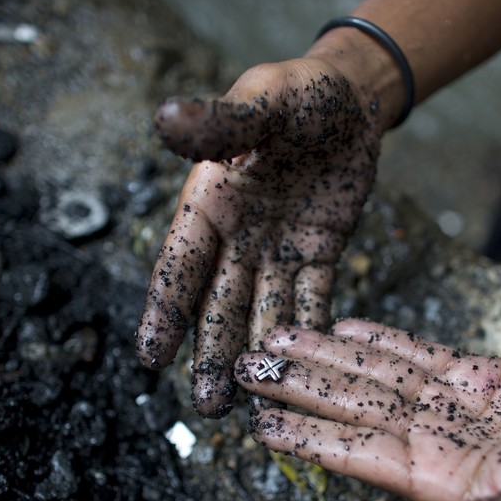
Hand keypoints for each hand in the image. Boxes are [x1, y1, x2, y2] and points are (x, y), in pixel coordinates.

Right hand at [137, 60, 383, 416]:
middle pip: (222, 303)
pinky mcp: (318, 254)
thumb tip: (164, 116)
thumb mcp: (260, 102)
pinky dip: (311, 332)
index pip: (181, 263)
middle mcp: (237, 235)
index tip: (150, 358)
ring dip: (261, 356)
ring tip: (256, 407)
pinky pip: (312, 298)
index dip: (165, 310)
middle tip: (210, 408)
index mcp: (210, 202)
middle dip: (216, 354)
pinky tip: (309, 369)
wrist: (349, 98)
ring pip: (266, 311)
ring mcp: (278, 249)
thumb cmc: (296, 92)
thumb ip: (219, 123)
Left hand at [236, 319, 500, 500]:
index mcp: (437, 479)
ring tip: (280, 334)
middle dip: (299, 384)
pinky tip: (344, 326)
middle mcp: (433, 440)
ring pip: (376, 374)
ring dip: (328, 354)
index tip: (257, 419)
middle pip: (352, 406)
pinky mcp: (477, 376)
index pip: (355, 453)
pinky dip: (382, 339)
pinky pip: (418, 353)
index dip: (306, 435)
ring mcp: (452, 406)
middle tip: (243, 362)